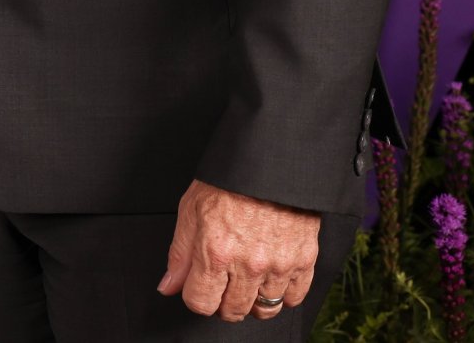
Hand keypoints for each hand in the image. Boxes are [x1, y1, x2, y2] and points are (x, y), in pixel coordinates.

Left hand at [156, 179, 320, 321]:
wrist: (271, 161)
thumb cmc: (230, 181)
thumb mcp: (191, 209)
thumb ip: (180, 253)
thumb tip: (169, 285)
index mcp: (215, 251)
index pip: (200, 302)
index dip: (196, 297)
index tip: (199, 287)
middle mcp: (248, 264)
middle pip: (232, 311)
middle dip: (222, 302)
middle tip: (223, 282)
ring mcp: (279, 265)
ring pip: (264, 309)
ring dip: (252, 301)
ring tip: (247, 281)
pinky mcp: (304, 260)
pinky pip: (294, 298)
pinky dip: (282, 294)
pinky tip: (271, 278)